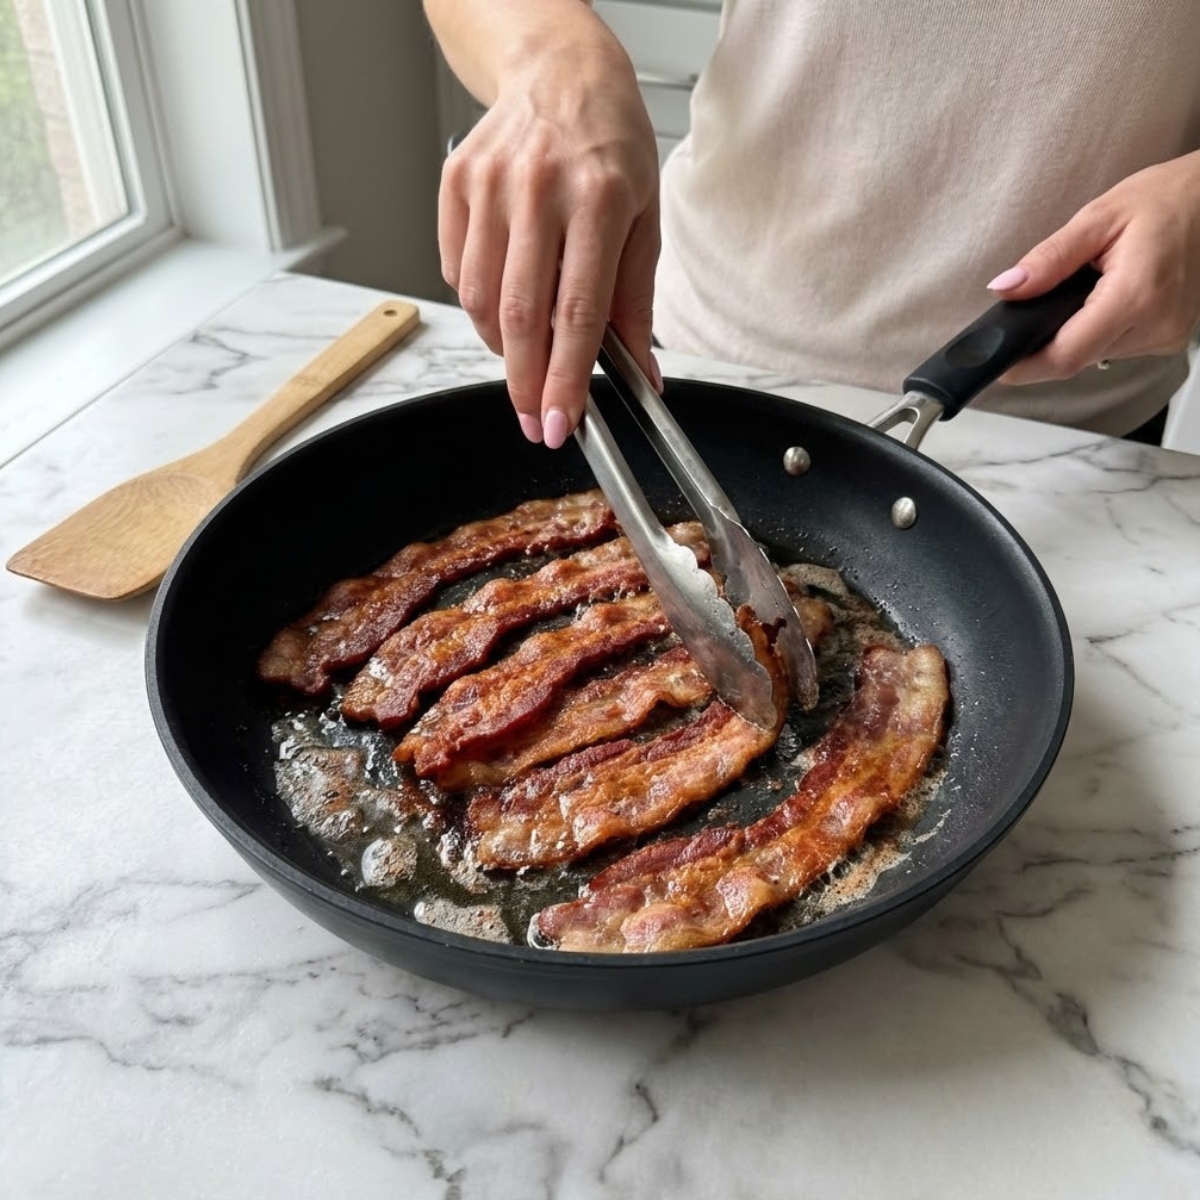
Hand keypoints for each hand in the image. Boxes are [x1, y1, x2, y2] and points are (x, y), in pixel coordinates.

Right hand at [438, 24, 660, 447]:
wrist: (560, 73)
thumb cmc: (609, 147)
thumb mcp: (644, 220)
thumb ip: (636, 303)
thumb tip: (643, 376)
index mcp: (598, 200)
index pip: (577, 312)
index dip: (567, 378)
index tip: (562, 424)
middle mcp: (539, 190)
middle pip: (520, 315)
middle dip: (527, 384)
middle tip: (536, 423)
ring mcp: (490, 184)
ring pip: (481, 300)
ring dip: (502, 349)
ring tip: (526, 359)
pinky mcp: (456, 183)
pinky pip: (458, 271)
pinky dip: (479, 306)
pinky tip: (505, 302)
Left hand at [986, 150, 1199, 383]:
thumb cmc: (1167, 198)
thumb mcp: (1099, 217)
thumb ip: (1049, 259)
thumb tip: (1006, 289)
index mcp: (1136, 296)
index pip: (1066, 355)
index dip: (1024, 365)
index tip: (995, 360)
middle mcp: (1155, 326)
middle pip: (1077, 359)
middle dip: (1043, 344)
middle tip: (1027, 314)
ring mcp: (1166, 337)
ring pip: (1094, 355)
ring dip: (1071, 336)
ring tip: (1073, 296)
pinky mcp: (1168, 338)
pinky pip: (1115, 347)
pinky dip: (1096, 330)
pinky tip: (1098, 302)